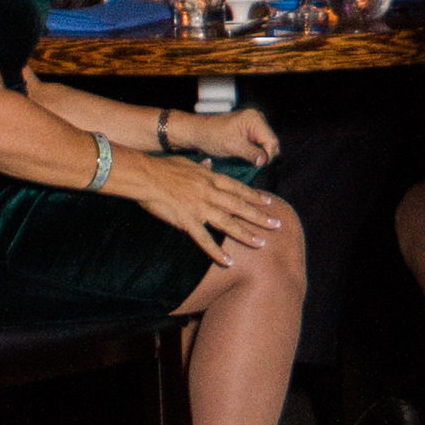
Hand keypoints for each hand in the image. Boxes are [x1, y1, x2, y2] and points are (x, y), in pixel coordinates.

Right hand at [116, 150, 287, 266]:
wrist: (146, 176)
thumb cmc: (163, 168)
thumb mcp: (187, 163)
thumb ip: (201, 167)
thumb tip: (209, 163)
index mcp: (210, 179)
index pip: (238, 189)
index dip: (254, 196)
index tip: (268, 202)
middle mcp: (210, 193)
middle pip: (240, 206)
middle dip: (260, 216)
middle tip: (278, 224)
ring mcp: (200, 208)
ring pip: (228, 223)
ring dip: (246, 234)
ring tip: (262, 244)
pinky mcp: (187, 221)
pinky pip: (205, 240)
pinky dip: (217, 252)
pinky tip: (228, 262)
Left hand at [192, 104, 277, 168]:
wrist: (198, 133)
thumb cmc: (212, 136)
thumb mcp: (232, 146)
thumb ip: (251, 153)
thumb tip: (264, 161)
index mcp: (255, 119)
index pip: (272, 141)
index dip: (267, 156)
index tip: (258, 166)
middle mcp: (258, 120)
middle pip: (271, 143)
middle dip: (264, 156)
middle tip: (253, 166)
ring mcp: (255, 126)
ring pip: (266, 146)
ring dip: (259, 156)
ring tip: (248, 163)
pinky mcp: (251, 132)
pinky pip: (259, 145)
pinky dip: (255, 154)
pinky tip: (247, 159)